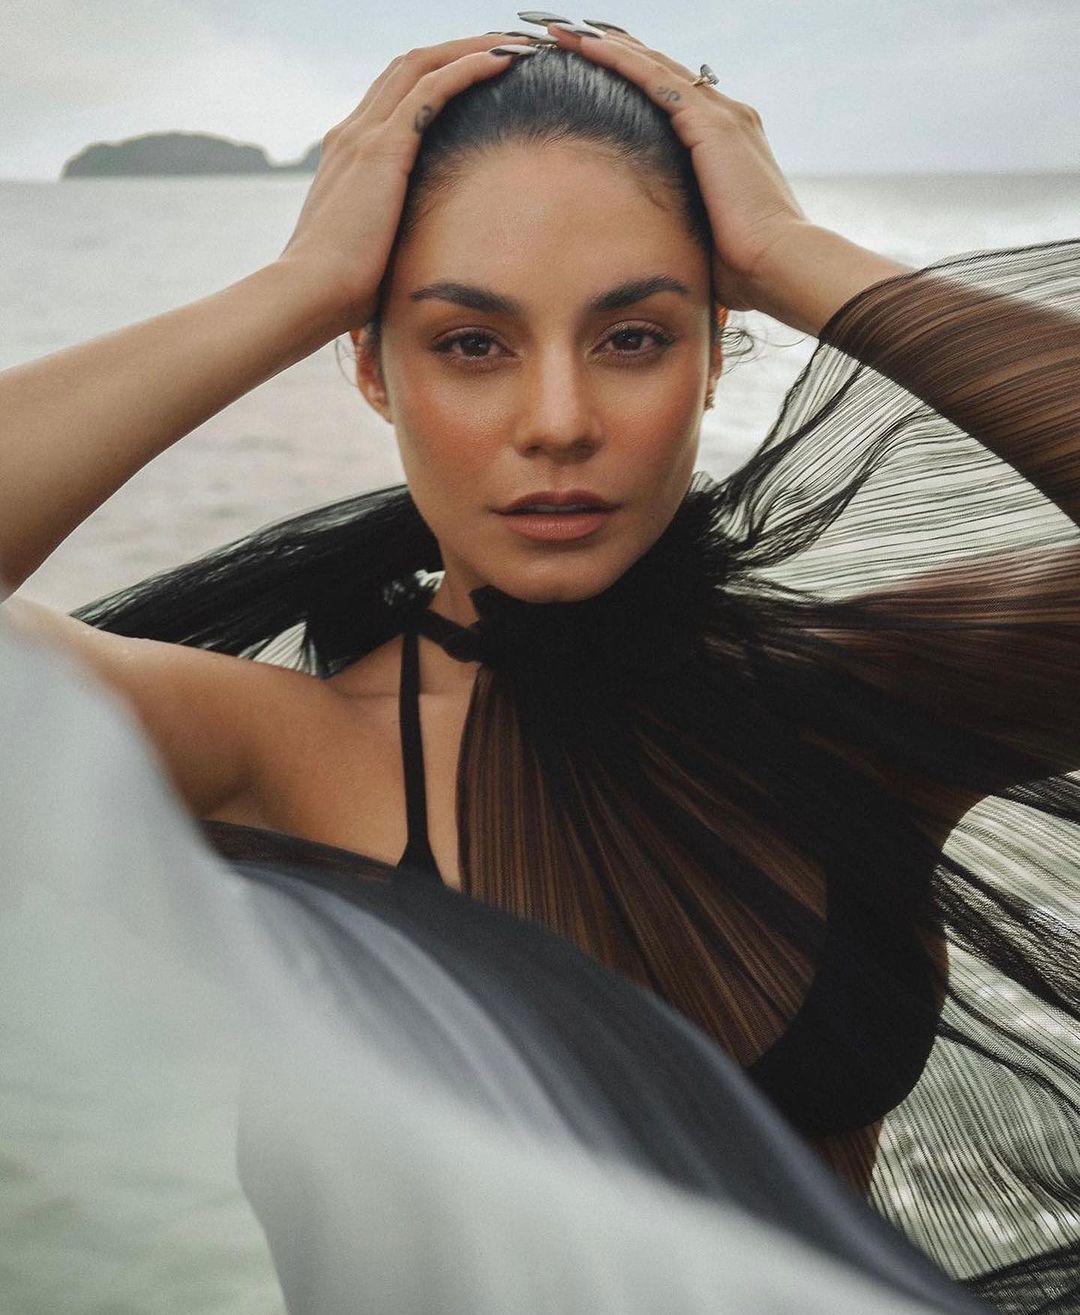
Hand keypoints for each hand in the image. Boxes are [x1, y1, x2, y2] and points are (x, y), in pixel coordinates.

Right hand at [276, 36, 517, 334]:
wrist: (307, 294)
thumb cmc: (337, 292)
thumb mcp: (368, 254)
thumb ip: (389, 239)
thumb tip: (414, 262)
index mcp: (348, 157)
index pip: (392, 96)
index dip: (434, 77)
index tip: (474, 77)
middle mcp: (352, 134)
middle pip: (408, 67)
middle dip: (458, 50)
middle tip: (505, 47)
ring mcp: (364, 136)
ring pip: (422, 65)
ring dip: (471, 48)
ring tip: (515, 45)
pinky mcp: (382, 149)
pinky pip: (433, 89)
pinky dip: (470, 67)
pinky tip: (504, 61)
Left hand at [549, 23, 908, 332]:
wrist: (780, 264)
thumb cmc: (747, 270)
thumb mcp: (707, 239)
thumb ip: (684, 227)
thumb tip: (658, 252)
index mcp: (729, 144)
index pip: (675, 100)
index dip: (637, 81)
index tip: (600, 70)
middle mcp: (727, 118)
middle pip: (662, 73)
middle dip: (617, 53)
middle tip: (570, 38)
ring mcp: (720, 117)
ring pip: (653, 67)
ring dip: (607, 47)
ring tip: (564, 34)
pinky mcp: (709, 124)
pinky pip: (652, 80)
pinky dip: (617, 60)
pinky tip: (584, 47)